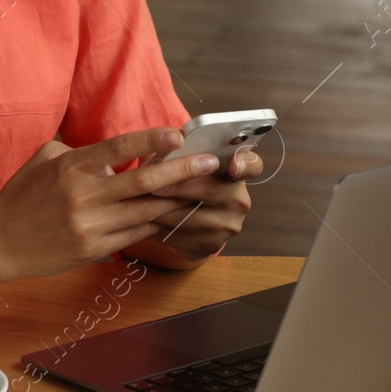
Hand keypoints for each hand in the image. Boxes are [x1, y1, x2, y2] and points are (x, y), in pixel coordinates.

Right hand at [0, 127, 225, 286]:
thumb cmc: (22, 195)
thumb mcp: (45, 159)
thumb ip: (80, 151)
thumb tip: (113, 151)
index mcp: (72, 167)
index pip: (118, 148)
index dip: (150, 141)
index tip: (178, 135)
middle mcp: (84, 195)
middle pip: (143, 183)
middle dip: (183, 172)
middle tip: (211, 164)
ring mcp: (91, 225)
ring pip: (146, 211)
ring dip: (178, 201)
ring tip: (205, 190)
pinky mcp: (94, 249)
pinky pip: (135, 233)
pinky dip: (156, 222)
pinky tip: (175, 214)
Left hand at [137, 146, 260, 260]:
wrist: (190, 226)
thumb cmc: (186, 184)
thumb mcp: (185, 164)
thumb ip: (177, 153)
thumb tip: (157, 147)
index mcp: (237, 172)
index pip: (252, 165)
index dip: (244, 163)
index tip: (233, 164)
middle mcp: (239, 199)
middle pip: (210, 190)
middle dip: (178, 185)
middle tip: (152, 184)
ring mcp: (228, 225)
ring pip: (189, 216)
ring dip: (160, 209)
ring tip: (138, 201)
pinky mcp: (212, 245)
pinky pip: (180, 236)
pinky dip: (158, 228)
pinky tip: (142, 221)